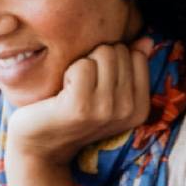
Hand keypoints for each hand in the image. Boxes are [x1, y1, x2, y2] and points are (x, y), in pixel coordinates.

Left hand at [5, 40, 151, 167]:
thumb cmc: (72, 111)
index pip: (136, 55)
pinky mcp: (82, 106)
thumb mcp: (107, 92)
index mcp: (140, 108)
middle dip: (96, 60)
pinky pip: (83, 65)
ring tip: (72, 88)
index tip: (96, 83)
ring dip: (82, 64)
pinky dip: (68, 72)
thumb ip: (129, 66)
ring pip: (103, 53)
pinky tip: (62, 92)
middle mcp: (128, 111)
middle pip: (118, 51)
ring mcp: (106, 110)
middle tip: (81, 86)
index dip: (110, 60)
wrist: (39, 145)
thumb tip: (147, 40)